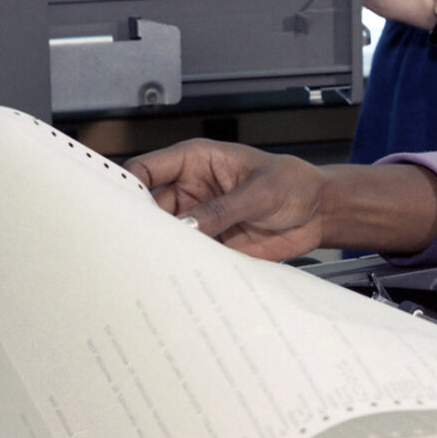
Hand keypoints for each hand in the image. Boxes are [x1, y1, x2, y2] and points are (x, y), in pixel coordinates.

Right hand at [128, 144, 436, 260]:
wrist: (319, 212)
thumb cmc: (293, 184)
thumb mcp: (259, 192)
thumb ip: (223, 209)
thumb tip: (190, 225)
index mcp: (194, 161)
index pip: (147, 170)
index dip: (127, 186)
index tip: (117, 206)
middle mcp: (190, 190)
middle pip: (148, 209)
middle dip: (139, 226)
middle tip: (133, 244)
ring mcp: (198, 219)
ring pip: (164, 236)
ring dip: (160, 249)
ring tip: (155, 264)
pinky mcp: (210, 244)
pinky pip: (186, 256)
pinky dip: (180, 266)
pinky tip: (178, 276)